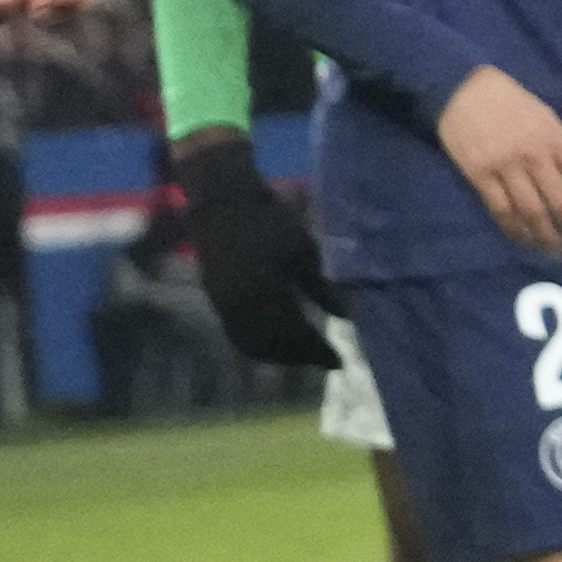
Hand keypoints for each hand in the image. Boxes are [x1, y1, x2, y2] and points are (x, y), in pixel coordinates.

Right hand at [171, 129, 338, 368]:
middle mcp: (245, 311)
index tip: (339, 360)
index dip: (319, 352)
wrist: (222, 201)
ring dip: (277, 356)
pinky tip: (273, 339)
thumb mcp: (303, 250)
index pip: (298, 338)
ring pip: (252, 345)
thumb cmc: (268, 220)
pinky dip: (257, 344)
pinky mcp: (216, 302)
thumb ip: (322, 288)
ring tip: (300, 354)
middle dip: (299, 358)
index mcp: (270, 297)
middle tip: (322, 359)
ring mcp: (226, 308)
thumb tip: (344, 316)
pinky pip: (237, 334)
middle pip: (274, 348)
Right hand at [437, 67, 561, 257]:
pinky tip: (524, 240)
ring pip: (533, 214)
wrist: (462, 88)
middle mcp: (535, 155)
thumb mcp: (545, 116)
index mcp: (556, 137)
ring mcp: (506, 167)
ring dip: (548, 238)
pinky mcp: (480, 176)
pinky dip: (515, 230)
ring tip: (557, 251)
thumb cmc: (509, 101)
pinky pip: (502, 212)